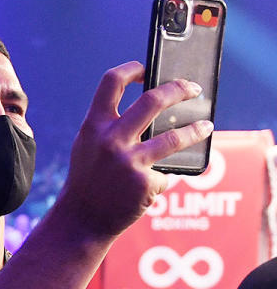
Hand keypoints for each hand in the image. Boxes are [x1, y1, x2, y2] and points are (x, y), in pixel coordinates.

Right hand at [57, 61, 212, 238]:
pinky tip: (150, 187)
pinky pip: (164, 173)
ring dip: (196, 130)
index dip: (132, 69)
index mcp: (93, 125)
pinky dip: (160, 178)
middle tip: (193, 89)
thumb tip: (150, 106)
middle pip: (153, 100)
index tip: (148, 69)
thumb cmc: (88, 179)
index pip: (112, 82)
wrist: (82, 219)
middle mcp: (110, 139)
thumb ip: (109, 125)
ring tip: (206, 126)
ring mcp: (129, 161)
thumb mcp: (88, 145)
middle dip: (179, 89)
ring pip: (175, 137)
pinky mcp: (145, 182)